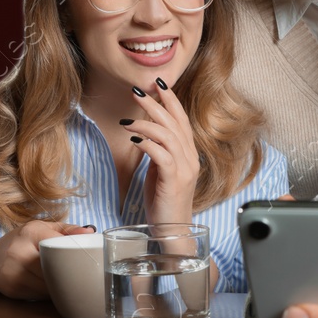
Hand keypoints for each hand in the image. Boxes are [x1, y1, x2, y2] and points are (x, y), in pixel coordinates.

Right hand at [0, 220, 93, 298]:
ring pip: (49, 284)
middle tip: (83, 273)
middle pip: (55, 267)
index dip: (74, 253)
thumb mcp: (40, 229)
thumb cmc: (20, 242)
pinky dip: (50, 293)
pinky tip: (50, 287)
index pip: (58, 244)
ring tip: (66, 280)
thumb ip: (66, 230)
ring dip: (61, 285)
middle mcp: (19, 251)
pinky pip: (41, 294)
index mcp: (30, 232)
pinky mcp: (12, 288)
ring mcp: (14, 271)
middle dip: (69, 272)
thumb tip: (90, 231)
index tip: (88, 258)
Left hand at [129, 79, 197, 224]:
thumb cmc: (163, 204)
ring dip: (146, 122)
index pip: (181, 120)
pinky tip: (133, 138)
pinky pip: (161, 154)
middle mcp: (190, 158)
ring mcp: (184, 169)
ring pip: (168, 135)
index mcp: (189, 155)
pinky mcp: (174, 180)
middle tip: (138, 90)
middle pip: (174, 122)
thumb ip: (159, 153)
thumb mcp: (161, 173)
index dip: (171, 100)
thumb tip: (145, 135)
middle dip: (156, 103)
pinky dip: (147, 142)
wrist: (172, 232)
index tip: (157, 84)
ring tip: (127, 119)